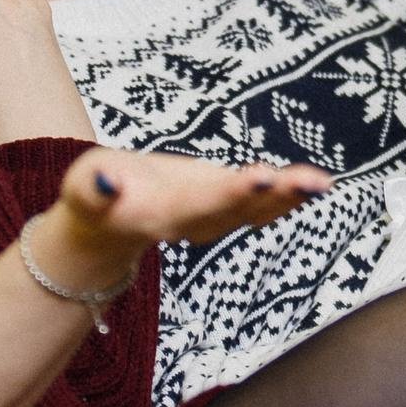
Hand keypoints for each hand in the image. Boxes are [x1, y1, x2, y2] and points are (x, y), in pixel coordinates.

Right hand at [28, 148, 333, 291]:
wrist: (106, 229)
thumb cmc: (94, 200)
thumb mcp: (83, 190)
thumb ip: (94, 190)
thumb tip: (109, 181)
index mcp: (160, 214)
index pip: (198, 202)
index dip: (230, 192)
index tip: (261, 177)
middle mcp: (193, 222)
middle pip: (238, 208)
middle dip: (274, 195)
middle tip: (311, 183)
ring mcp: (211, 218)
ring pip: (256, 209)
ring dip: (290, 197)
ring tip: (322, 183)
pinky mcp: (221, 207)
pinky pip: (261, 205)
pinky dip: (287, 195)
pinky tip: (316, 185)